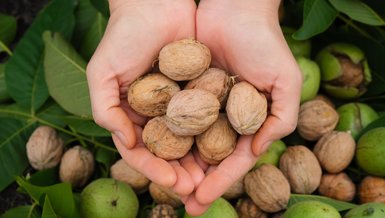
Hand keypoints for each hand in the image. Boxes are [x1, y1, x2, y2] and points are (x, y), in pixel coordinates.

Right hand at [86, 0, 199, 194]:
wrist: (154, 4)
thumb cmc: (123, 37)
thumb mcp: (102, 73)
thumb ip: (104, 110)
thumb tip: (125, 142)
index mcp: (129, 115)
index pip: (140, 151)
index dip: (154, 169)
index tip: (172, 182)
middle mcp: (153, 114)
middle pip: (167, 151)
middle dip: (180, 171)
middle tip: (196, 187)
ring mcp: (175, 104)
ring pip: (188, 140)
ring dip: (198, 160)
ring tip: (211, 177)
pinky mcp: (196, 91)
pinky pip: (204, 117)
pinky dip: (211, 134)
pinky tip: (224, 147)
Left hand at [184, 0, 301, 214]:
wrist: (234, 9)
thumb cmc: (265, 43)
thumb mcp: (286, 81)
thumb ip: (281, 118)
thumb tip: (257, 150)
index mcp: (249, 121)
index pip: (234, 159)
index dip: (220, 182)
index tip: (202, 200)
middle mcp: (225, 117)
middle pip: (209, 157)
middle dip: (197, 182)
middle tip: (183, 204)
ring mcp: (204, 105)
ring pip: (190, 142)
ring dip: (179, 165)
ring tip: (165, 185)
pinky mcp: (185, 90)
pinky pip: (174, 116)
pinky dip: (166, 134)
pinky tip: (154, 151)